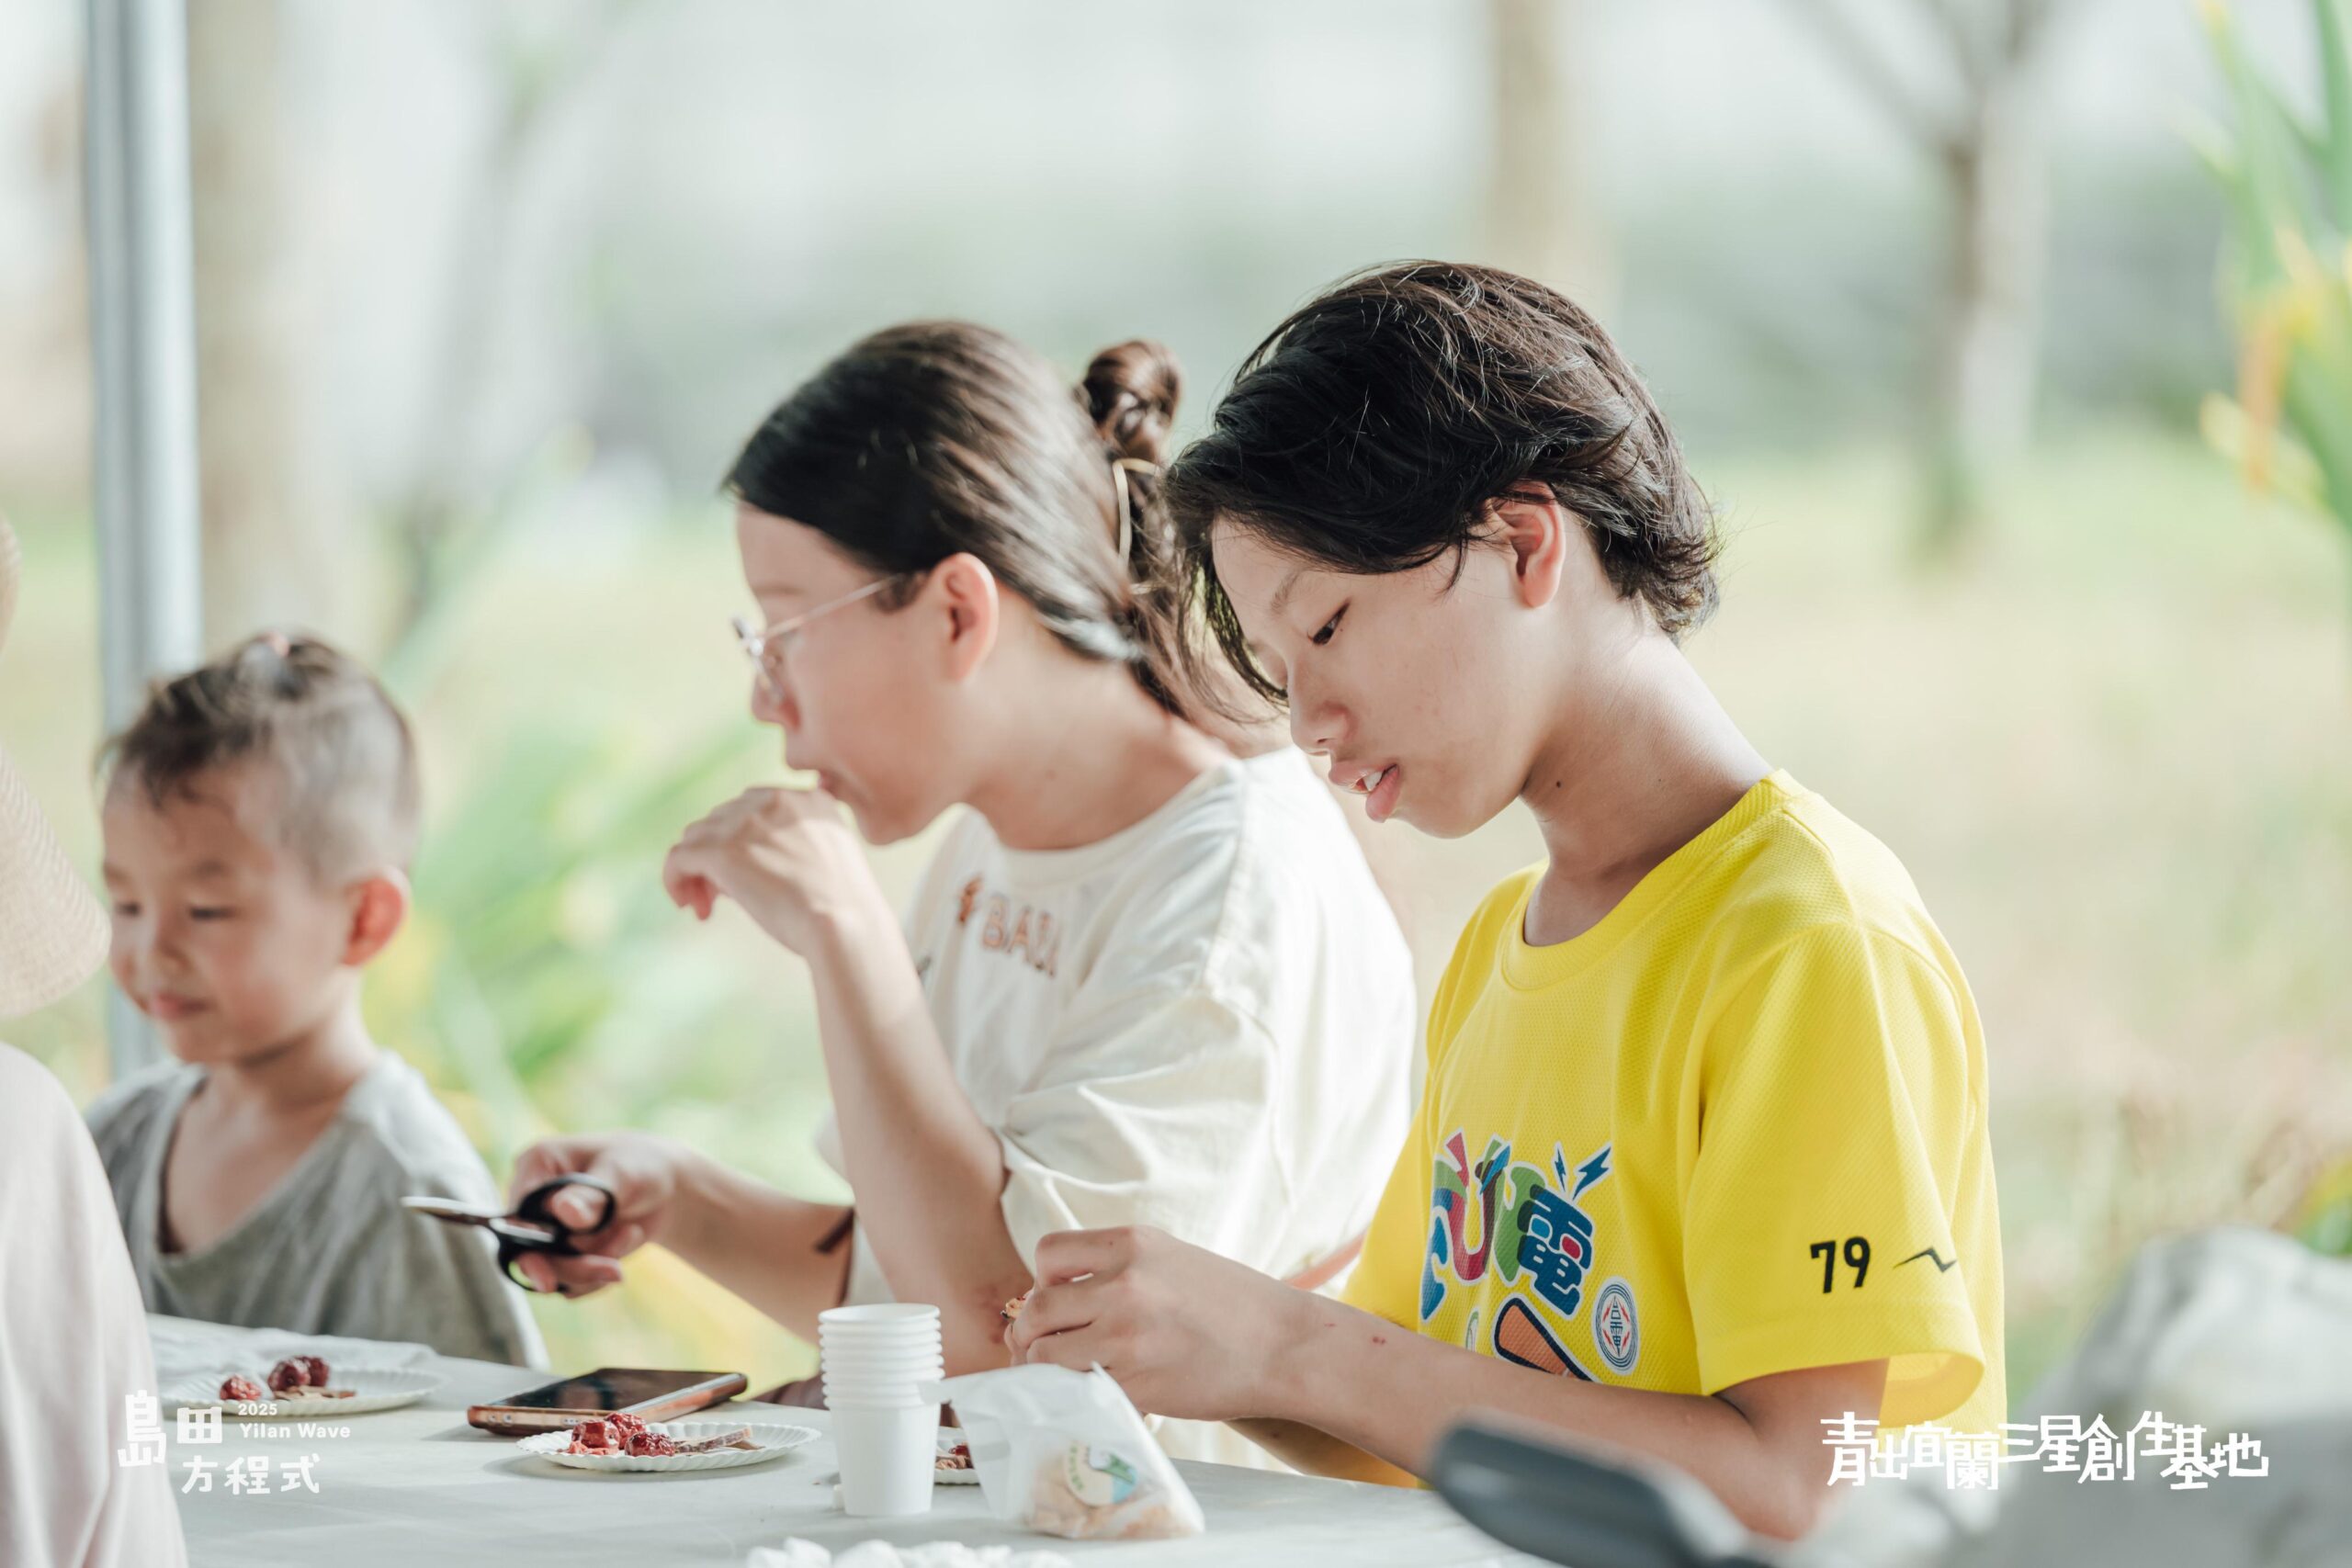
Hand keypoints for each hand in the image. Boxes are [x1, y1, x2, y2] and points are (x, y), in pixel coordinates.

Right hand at [505, 1131, 692, 1296]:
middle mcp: (532, 1200)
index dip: (530, 1244)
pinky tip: (627, 1240)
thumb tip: (563, 1212)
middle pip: (528, 1252)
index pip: (517, 1213)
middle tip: (615, 1271)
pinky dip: (599, 1273)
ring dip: (593, 1267)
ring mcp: (544, 1231)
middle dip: (571, 1267)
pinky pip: (570, 1283)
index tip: (549, 1276)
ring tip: (632, 1233)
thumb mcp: (621, 1174)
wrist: (665, 1187)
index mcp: (537, 1165)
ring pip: (551, 1272)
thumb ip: (592, 1194)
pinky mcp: (561, 1254)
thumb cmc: (640, 1165)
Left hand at [662, 786, 886, 954]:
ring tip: (707, 906)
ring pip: (696, 837)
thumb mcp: (830, 859)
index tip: (747, 878)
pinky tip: (687, 905)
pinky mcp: (721, 850)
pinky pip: (678, 858)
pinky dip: (675, 880)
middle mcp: (775, 800)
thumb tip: (744, 862)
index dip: (741, 843)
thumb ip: (798, 843)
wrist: (845, 926)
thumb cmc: (844, 910)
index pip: (752, 809)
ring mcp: (745, 823)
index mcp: (808, 799)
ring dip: (698, 871)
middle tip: (722, 898)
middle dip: (718, 857)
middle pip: (721, 820)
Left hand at [1002, 1226, 1308, 1420]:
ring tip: (1069, 1372)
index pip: (1047, 1254)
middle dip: (1031, 1332)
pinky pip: (1076, 1390)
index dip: (1043, 1281)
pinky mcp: (1136, 1382)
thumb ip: (1116, 1269)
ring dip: (1046, 1368)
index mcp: (1132, 1243)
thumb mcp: (1171, 1259)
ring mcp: (1127, 1335)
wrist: (1284, 1345)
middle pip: (1037, 1307)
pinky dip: (1075, 1395)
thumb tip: (1051, 1297)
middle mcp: (1124, 1283)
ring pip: (1045, 1354)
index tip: (1060, 1300)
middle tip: (1046, 1346)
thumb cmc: (1231, 1305)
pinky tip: (1097, 1392)